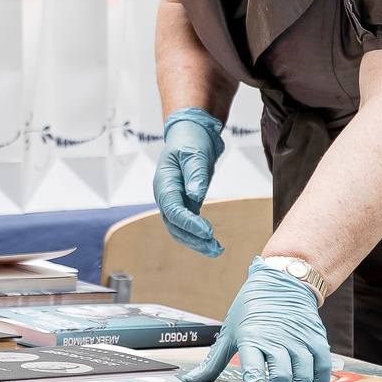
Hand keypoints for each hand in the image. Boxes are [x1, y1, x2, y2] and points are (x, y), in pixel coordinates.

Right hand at [152, 107, 225, 257]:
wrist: (191, 132)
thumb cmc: (190, 139)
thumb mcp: (195, 153)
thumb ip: (195, 174)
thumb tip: (194, 195)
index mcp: (164, 183)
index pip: (173, 209)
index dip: (189, 223)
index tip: (207, 231)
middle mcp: (166, 195)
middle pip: (174, 225)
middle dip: (193, 238)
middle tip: (214, 247)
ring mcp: (174, 200)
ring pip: (180, 229)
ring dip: (196, 241)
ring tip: (216, 250)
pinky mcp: (185, 202)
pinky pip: (189, 224)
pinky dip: (199, 235)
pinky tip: (212, 242)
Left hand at [184, 259, 332, 381]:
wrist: (282, 280)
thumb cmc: (251, 307)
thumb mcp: (229, 331)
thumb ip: (214, 361)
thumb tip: (192, 380)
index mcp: (251, 337)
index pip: (253, 372)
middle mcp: (277, 337)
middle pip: (282, 378)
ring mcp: (299, 337)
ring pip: (303, 375)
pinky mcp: (316, 337)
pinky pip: (322, 366)